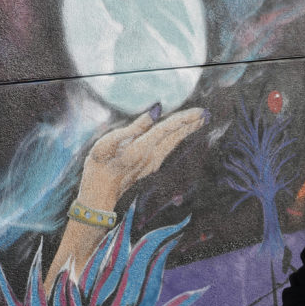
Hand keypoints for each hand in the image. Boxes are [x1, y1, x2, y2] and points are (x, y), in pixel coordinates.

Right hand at [77, 105, 209, 209]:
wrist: (99, 194)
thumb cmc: (99, 165)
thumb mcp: (109, 142)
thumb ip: (135, 127)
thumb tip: (156, 111)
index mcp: (141, 148)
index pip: (167, 129)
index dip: (184, 119)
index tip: (199, 111)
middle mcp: (151, 157)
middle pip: (176, 137)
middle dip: (191, 124)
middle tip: (206, 114)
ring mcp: (153, 164)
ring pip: (174, 144)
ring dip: (187, 132)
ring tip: (199, 121)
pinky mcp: (151, 168)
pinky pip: (169, 149)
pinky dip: (179, 139)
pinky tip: (182, 134)